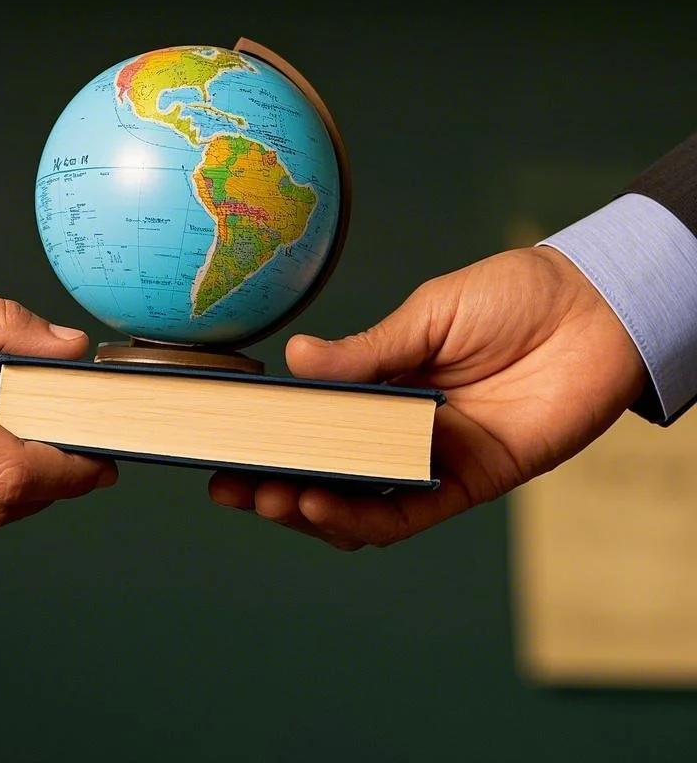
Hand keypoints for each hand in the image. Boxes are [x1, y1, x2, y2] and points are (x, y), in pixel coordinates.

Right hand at [209, 247, 645, 548]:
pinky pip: (410, 514)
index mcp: (384, 384)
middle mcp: (401, 429)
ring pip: (360, 502)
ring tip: (270, 497)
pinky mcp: (470, 482)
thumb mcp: (426, 315)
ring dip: (310, 509)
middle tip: (230, 485)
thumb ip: (366, 352)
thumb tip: (293, 360)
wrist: (591, 310)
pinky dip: (362, 518)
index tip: (223, 444)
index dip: (270, 438)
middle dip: (274, 483)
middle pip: (327, 470)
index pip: (315, 422)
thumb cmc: (510, 298)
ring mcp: (432, 459)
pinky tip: (322, 507)